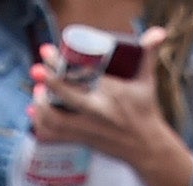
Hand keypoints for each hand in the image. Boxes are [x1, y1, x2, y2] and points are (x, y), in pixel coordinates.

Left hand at [29, 46, 192, 185]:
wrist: (146, 147)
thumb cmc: (145, 111)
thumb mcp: (147, 81)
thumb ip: (148, 54)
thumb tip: (158, 32)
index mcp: (112, 93)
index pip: (82, 75)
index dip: (59, 63)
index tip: (47, 52)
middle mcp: (98, 112)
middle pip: (65, 96)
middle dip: (46, 81)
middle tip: (36, 70)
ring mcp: (88, 129)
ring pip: (55, 119)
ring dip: (41, 104)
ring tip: (38, 91)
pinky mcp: (82, 141)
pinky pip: (54, 135)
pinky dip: (40, 124)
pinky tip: (34, 112)